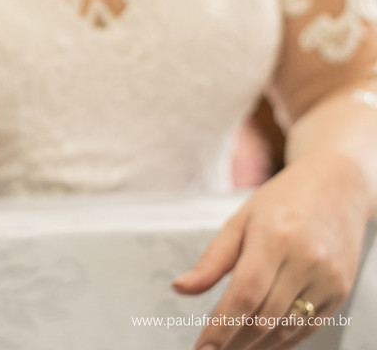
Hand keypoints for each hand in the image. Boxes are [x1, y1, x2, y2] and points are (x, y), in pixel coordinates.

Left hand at [172, 157, 368, 348]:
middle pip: (265, 317)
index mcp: (275, 238)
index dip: (221, 326)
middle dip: (234, 341)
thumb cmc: (282, 201)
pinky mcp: (341, 292)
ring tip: (230, 349)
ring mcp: (328, 279)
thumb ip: (212, 260)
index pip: (245, 294)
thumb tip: (180, 288)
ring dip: (256, 346)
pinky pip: (308, 327)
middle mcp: (307, 261)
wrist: (337, 188)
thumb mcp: (240, 221)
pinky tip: (259, 343)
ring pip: (287, 328)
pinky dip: (282, 340)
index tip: (203, 348)